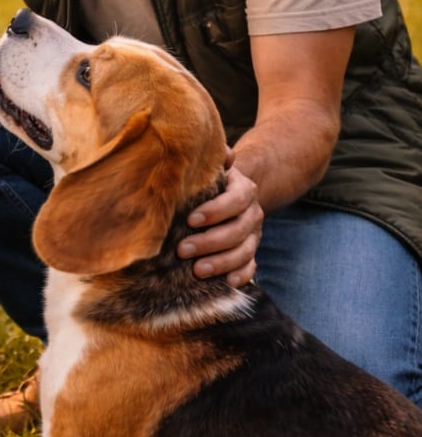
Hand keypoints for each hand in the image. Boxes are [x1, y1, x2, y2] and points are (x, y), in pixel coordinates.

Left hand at [176, 155, 262, 287]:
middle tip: (182, 250)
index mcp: (244, 190)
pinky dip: (242, 276)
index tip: (190, 220)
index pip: (234, 200)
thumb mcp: (211, 169)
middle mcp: (253, 213)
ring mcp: (254, 235)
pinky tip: (227, 283)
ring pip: (245, 251)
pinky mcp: (250, 253)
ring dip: (222, 263)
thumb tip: (225, 153)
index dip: (215, 211)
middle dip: (210, 242)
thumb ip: (215, 161)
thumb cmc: (210, 182)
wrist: (232, 194)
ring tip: (197, 271)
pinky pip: (252, 267)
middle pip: (238, 230)